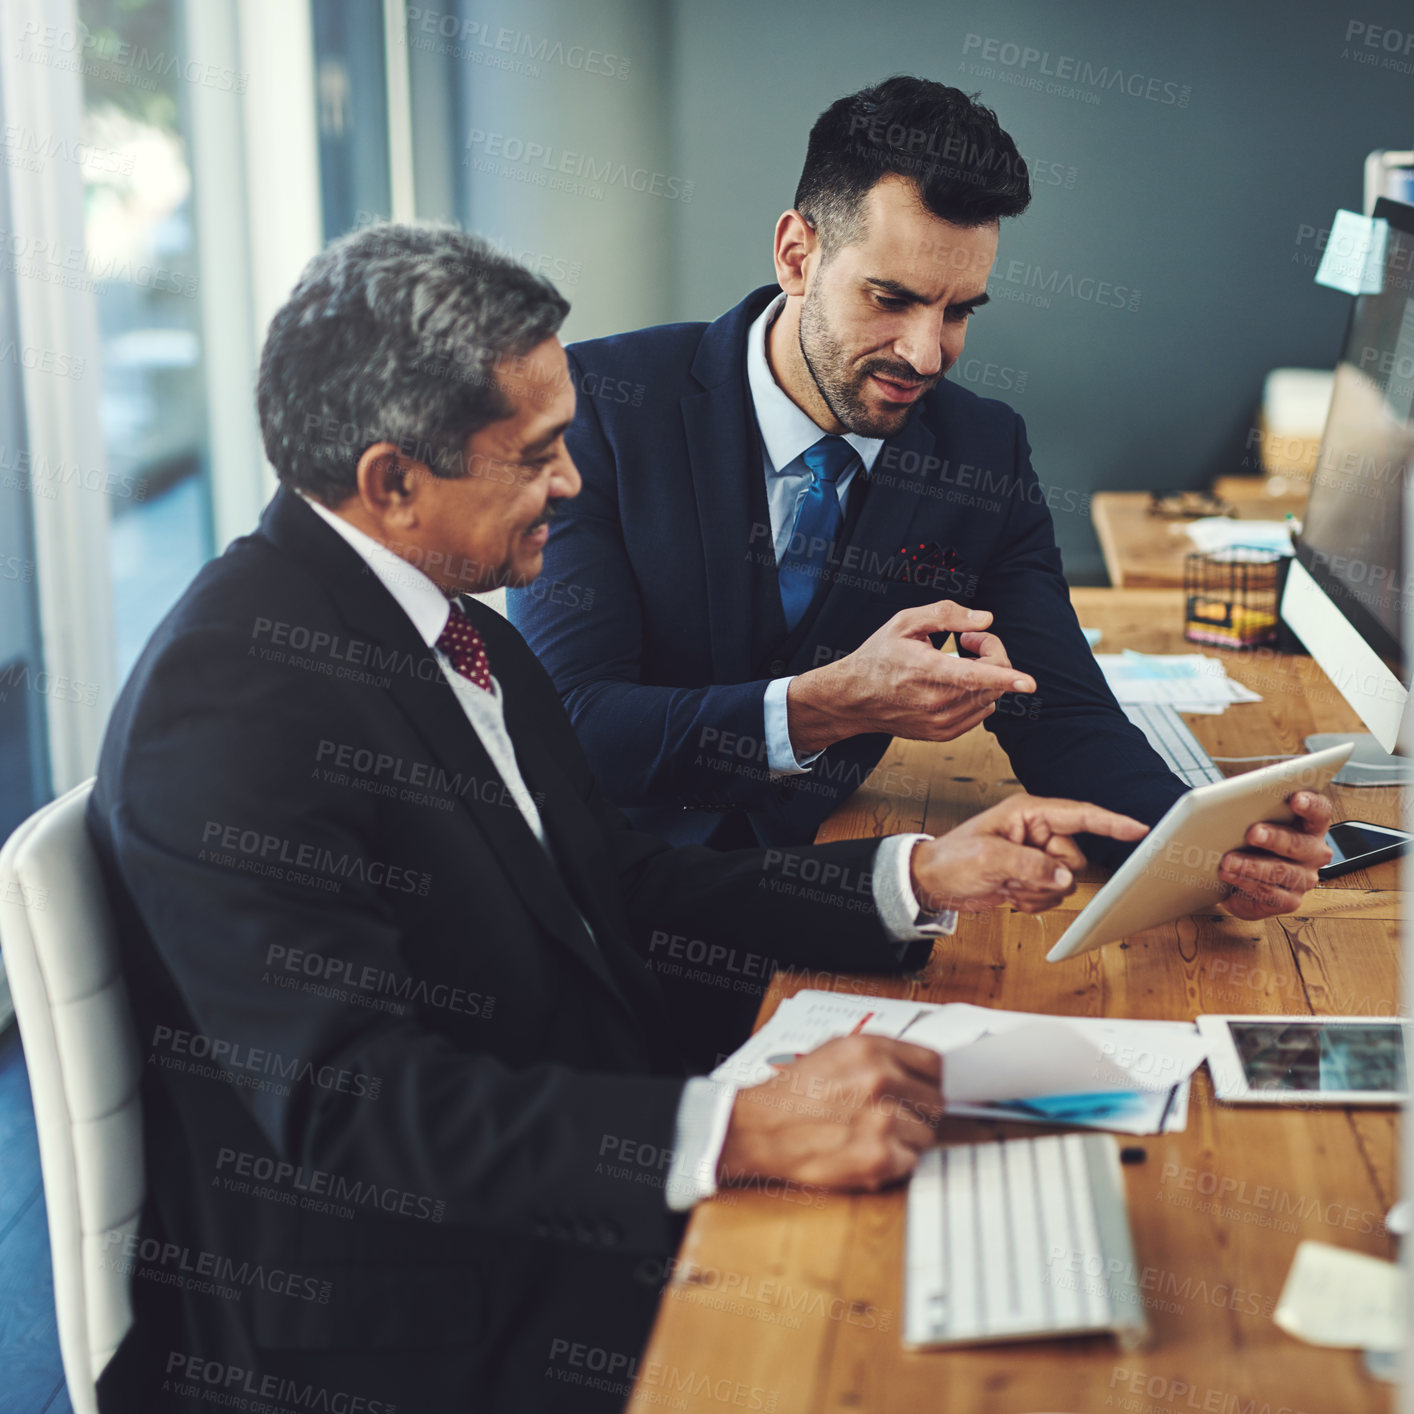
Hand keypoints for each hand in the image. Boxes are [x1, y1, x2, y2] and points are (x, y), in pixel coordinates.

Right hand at [717, 1036, 943, 1191]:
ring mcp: (882, 1119)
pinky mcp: (879, 1157)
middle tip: (893, 1118)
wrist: (761, 1128)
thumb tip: (914, 1068)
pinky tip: (866, 1153)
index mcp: (871, 1048)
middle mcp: (880, 1079)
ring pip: (926, 1135)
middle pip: (935, 1101)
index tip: (923, 1091)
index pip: (933, 1064)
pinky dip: (893, 1164)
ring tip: (871, 1136)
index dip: (929, 1081)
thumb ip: (878, 1056)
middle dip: (917, 1112)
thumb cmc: (793, 1093)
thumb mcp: (835, 1052)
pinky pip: (911, 1162)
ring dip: (905, 1140)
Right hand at [785, 601, 1034, 753]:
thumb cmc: (879, 655)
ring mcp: (940, 722)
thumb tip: (986, 620)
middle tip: (967, 640)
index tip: (1030, 683)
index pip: (975, 676)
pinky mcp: (943, 734)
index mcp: (926, 670)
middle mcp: (935, 702)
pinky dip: (979, 694)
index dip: (1007, 677)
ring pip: (990, 698)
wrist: (854, 698)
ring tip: (957, 661)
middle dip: (991, 654)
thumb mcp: (904, 622)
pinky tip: (955, 682)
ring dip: (986, 676)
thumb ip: (947, 614)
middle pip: (991, 682)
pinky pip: (981, 713)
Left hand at [909, 794, 1149, 916]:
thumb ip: (1031, 866)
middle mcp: (1039, 832)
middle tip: (1016, 876)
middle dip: (1050, 876)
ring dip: (1039, 892)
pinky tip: (1009, 894)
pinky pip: (1053, 895)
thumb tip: (1064, 878)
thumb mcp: (990, 859)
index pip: (1080, 816)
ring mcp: (1037, 856)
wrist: (934, 882)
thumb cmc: (953, 858)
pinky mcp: (1033, 877)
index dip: (1112, 823)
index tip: (1140, 829)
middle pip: (1076, 859)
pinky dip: (1034, 901)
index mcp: (1030, 813)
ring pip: (1067, 882)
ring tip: (1008, 885)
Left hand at [1218, 790, 1333, 919]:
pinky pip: (1269, 893)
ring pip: (1281, 871)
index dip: (1310, 804)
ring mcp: (1304, 878)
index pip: (1320, 811)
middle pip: (1299, 844)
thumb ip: (1251, 806)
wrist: (1238, 878)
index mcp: (1310, 825)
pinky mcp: (1289, 900)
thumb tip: (1229, 797)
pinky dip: (1246, 883)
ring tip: (1228, 861)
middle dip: (1275, 838)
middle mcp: (1313, 852)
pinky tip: (1229, 875)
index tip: (1296, 798)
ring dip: (1252, 866)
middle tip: (1253, 833)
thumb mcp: (1250, 819)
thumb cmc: (1246, 840)